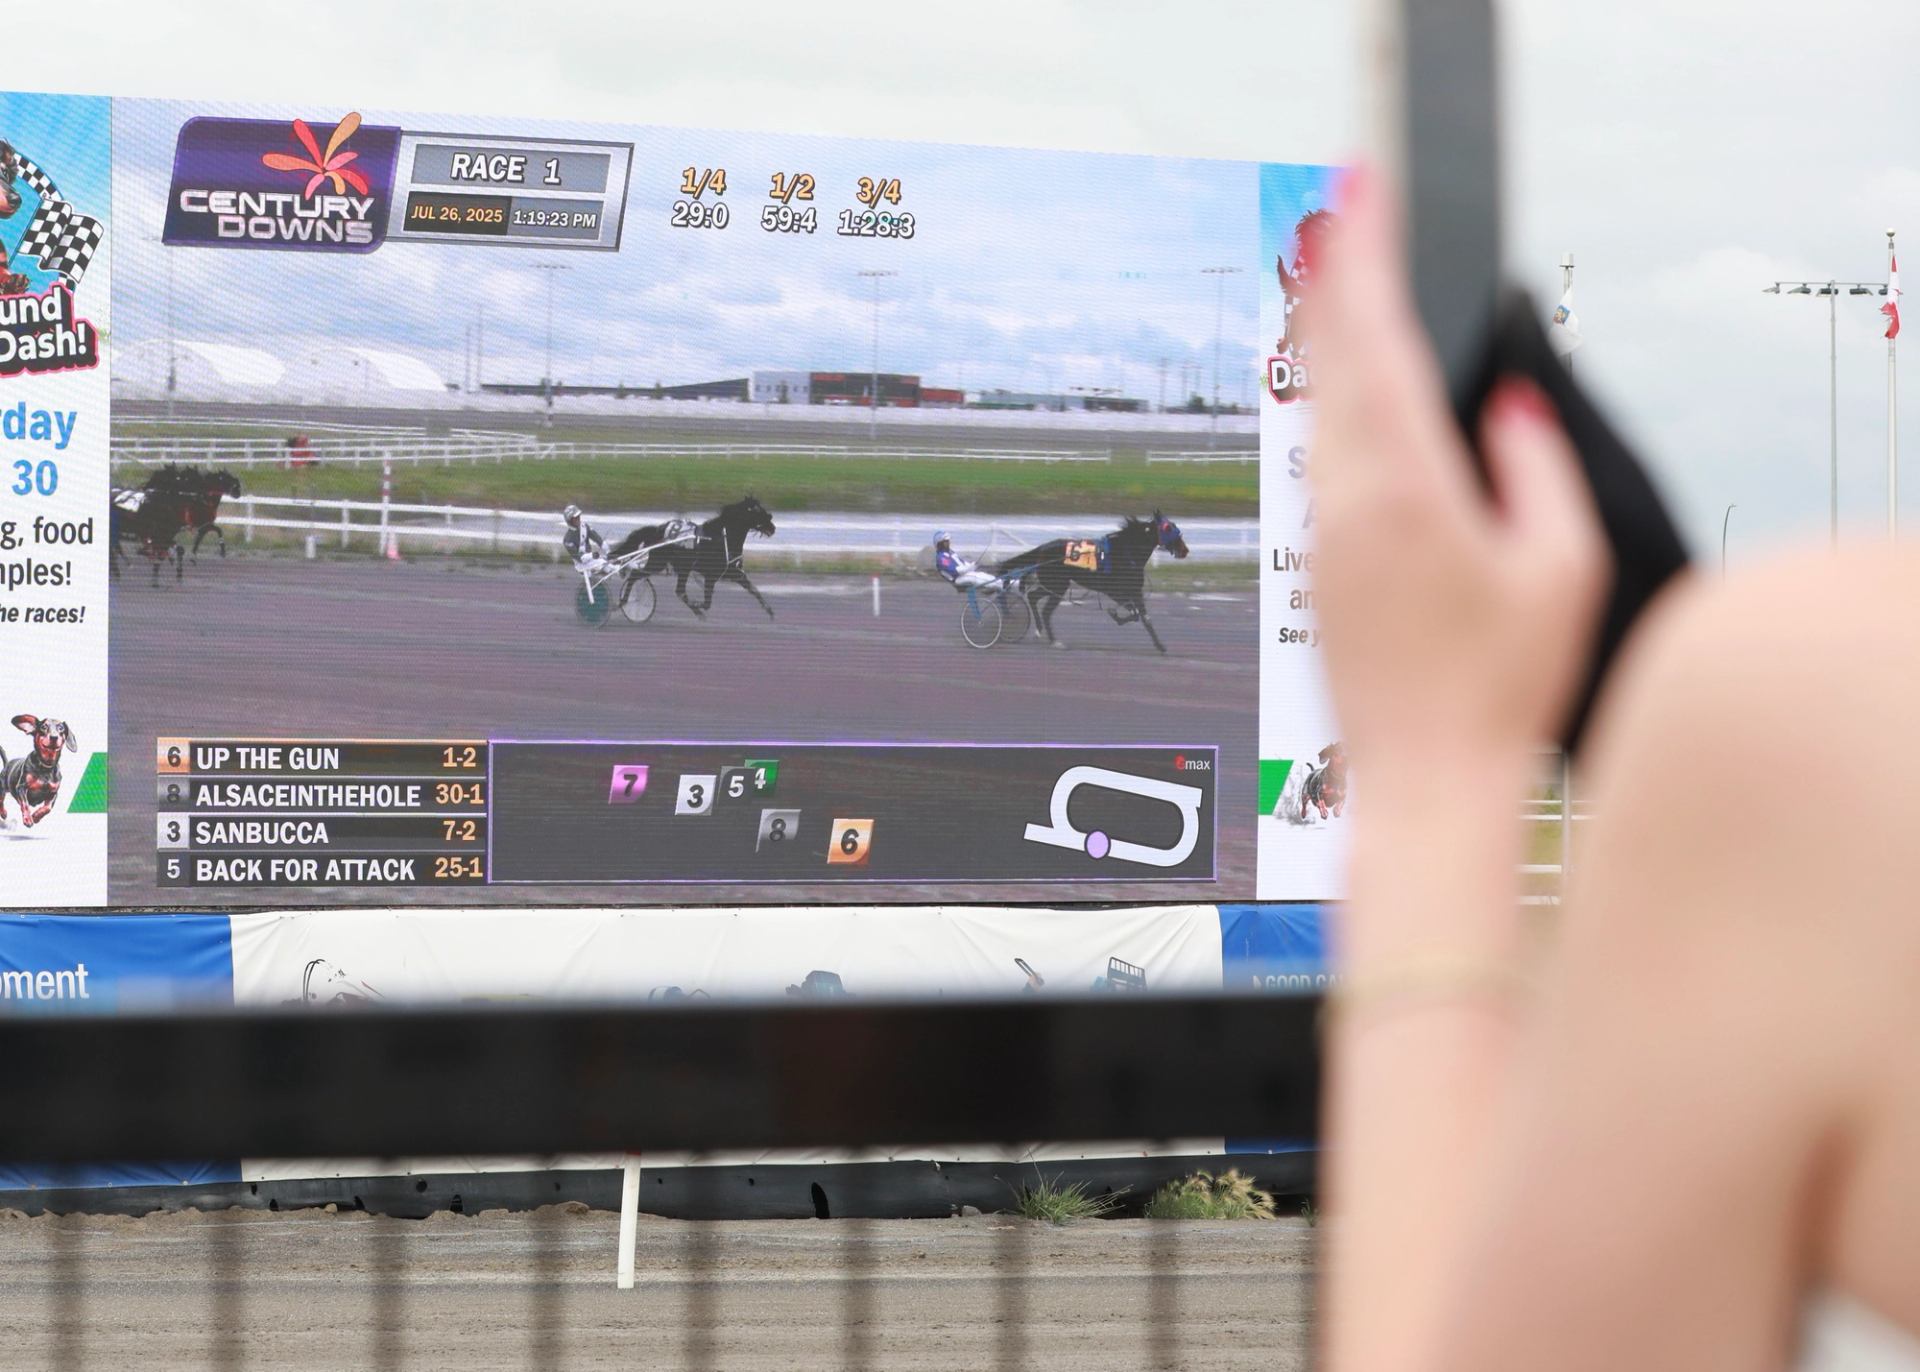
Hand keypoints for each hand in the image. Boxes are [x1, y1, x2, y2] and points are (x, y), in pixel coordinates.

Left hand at [1307, 168, 1609, 775]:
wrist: (1423, 779)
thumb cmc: (1495, 689)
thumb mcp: (1560, 569)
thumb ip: (1535, 469)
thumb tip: (1508, 402)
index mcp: (1407, 491)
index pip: (1377, 347)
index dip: (1364, 264)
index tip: (1361, 199)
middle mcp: (1347, 503)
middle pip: (1329, 363)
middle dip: (1333, 275)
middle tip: (1336, 208)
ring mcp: (1324, 534)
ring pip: (1315, 407)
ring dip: (1323, 332)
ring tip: (1331, 270)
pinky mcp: (1319, 563)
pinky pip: (1317, 455)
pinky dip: (1324, 397)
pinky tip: (1334, 384)